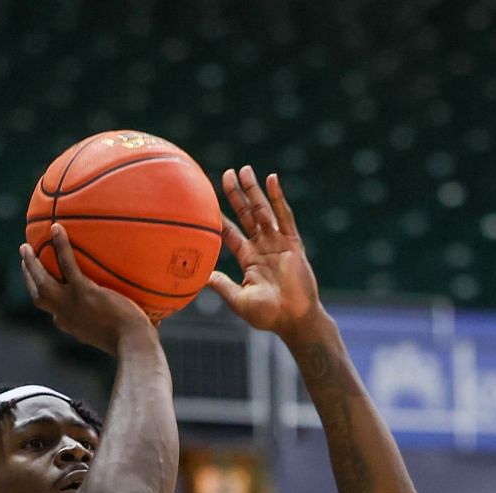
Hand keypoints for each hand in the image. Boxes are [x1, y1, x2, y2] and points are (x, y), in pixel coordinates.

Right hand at [19, 224, 155, 352]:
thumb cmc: (138, 344)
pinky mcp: (82, 291)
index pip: (57, 315)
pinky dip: (60, 246)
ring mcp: (71, 303)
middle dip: (30, 280)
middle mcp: (66, 317)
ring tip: (25, 247)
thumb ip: (133, 324)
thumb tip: (156, 320)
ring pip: (41, 281)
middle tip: (25, 262)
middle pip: (40, 297)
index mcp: (75, 327)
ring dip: (31, 263)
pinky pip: (66, 263)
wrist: (134, 344)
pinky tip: (58, 228)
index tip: (51, 297)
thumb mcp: (129, 336)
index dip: (52, 306)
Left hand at [209, 166, 322, 338]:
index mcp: (249, 260)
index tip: (207, 200)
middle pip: (246, 215)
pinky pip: (284, 217)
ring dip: (254, 190)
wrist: (295, 320)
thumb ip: (222, 285)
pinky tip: (271, 180)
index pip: (230, 233)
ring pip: (263, 211)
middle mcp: (263, 248)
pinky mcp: (292, 244)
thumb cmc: (268, 316)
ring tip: (245, 169)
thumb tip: (200, 275)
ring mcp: (278, 244)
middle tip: (226, 174)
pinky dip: (278, 198)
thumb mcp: (238, 300)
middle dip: (237, 195)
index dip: (220, 217)